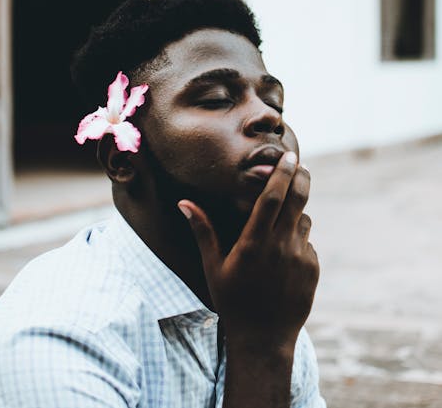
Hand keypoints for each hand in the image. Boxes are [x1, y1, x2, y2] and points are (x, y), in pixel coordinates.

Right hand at [178, 151, 318, 346]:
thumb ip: (203, 231)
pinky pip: (308, 243)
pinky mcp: (313, 270)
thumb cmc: (232, 302)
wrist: (263, 341)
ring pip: (303, 221)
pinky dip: (298, 240)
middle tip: (299, 164)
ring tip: (279, 227)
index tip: (288, 156)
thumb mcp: (213, 267)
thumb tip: (184, 202)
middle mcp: (280, 247)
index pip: (272, 198)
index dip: (281, 174)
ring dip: (296, 214)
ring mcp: (300, 258)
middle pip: (297, 201)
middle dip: (300, 178)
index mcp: (254, 243)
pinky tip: (283, 259)